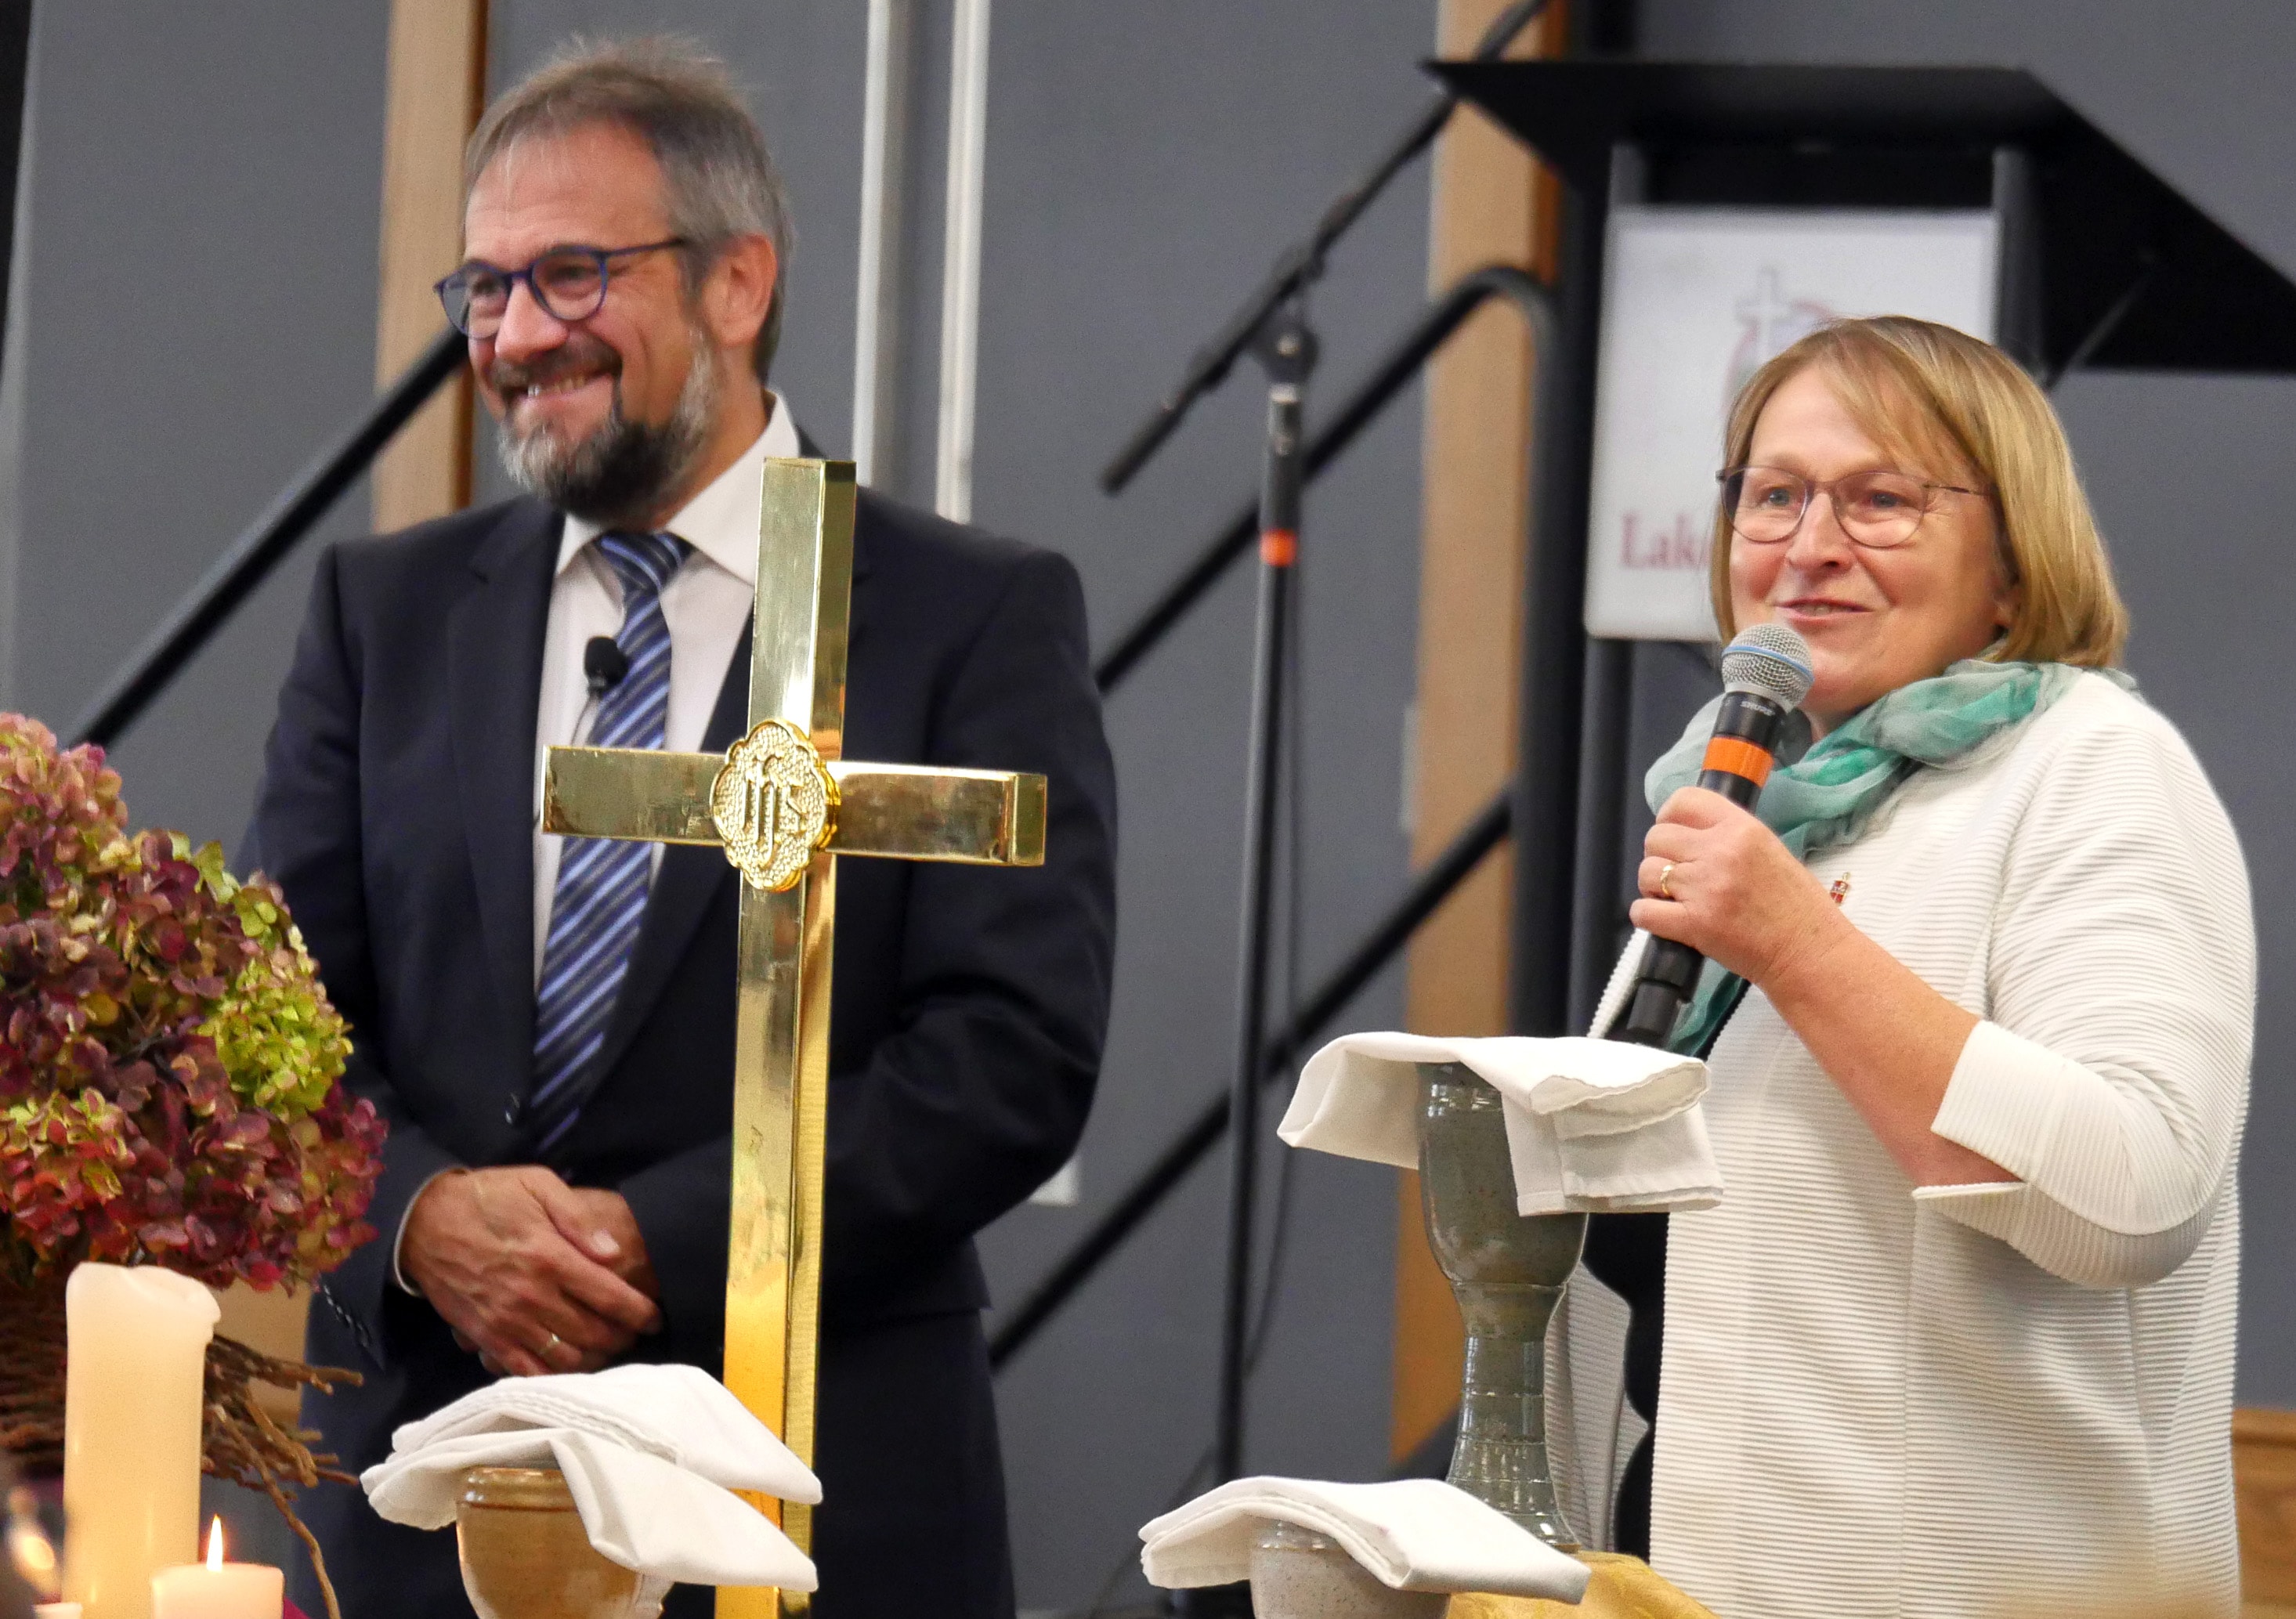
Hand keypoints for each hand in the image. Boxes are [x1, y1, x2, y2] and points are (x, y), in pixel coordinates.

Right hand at [402, 1165, 662, 1376]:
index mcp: (551, 1257)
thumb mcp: (538, 1184)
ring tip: (608, 1350)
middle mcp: (532, 1296)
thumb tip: (614, 1252)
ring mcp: (507, 1322)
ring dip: (594, 1360)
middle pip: (594, 1333)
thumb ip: (579, 1218)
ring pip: (565, 1358)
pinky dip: (553, 1375)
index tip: (656, 1318)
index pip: (610, 1297)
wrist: (423, 1222)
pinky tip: (569, 1366)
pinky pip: (526, 1370)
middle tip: (635, 1334)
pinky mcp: (486, 1337)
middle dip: (623, 1338)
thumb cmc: (489, 1197)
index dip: (640, 1313)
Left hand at [1629, 787, 1844, 987]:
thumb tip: (1688, 833)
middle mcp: (1720, 851)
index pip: (1684, 800)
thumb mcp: (1770, 851)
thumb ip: (1729, 837)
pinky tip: (1667, 919)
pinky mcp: (1693, 924)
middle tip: (1679, 874)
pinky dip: (1647, 916)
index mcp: (1741, 828)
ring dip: (1653, 886)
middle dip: (1661, 855)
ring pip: (1646, 872)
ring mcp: (1704, 888)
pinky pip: (1643, 912)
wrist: (1808, 952)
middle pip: (1657, 837)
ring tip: (1676, 898)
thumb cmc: (1796, 906)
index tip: (1675, 835)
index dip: (1669, 817)